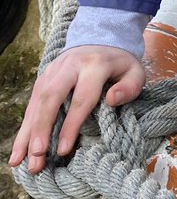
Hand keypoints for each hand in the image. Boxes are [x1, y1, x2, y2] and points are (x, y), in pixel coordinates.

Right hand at [9, 46, 145, 174]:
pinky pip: (31, 103)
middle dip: (42, 129)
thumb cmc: (120, 64)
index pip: (81, 98)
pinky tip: (19, 149)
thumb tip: (112, 100)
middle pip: (51, 98)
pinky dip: (24, 127)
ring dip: (27, 132)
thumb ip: (129, 87)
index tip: (63, 150)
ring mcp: (52, 71)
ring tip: (20, 160)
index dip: (71, 125)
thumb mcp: (135, 72)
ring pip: (36, 101)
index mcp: (94, 65)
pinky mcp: (43, 78)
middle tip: (37, 155)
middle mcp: (69, 66)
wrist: (102, 38)